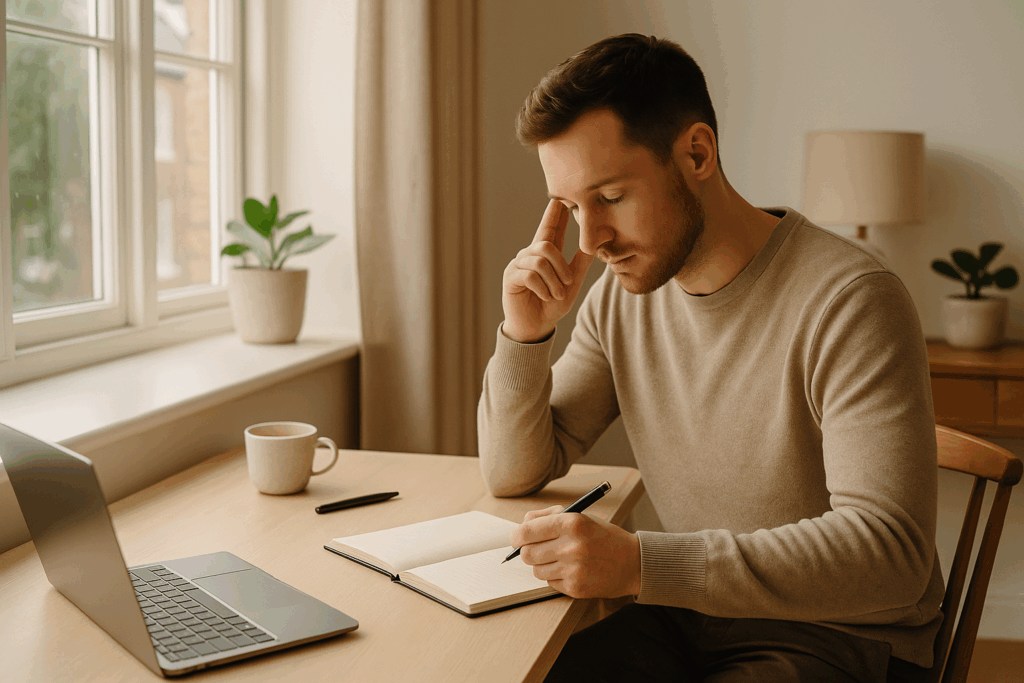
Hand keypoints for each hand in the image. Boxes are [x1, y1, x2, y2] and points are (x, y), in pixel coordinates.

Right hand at [501, 199, 595, 342]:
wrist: (537, 328)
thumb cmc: (553, 304)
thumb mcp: (573, 281)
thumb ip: (583, 260)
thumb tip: (600, 237)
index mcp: (545, 253)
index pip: (550, 227)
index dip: (554, 212)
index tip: (559, 196)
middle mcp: (529, 254)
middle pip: (546, 244)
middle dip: (561, 266)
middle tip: (566, 284)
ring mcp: (518, 265)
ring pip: (540, 261)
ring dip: (554, 282)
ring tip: (555, 295)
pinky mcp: (510, 277)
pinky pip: (530, 275)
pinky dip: (543, 289)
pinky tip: (544, 297)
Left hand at [510, 505, 640, 598]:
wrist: (632, 562)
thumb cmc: (603, 536)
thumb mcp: (579, 516)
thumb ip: (548, 516)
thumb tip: (522, 524)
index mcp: (571, 523)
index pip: (527, 531)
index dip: (516, 536)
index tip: (516, 539)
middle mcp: (572, 546)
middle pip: (527, 554)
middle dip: (527, 551)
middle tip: (537, 549)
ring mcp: (573, 569)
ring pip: (536, 570)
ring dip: (542, 564)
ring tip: (559, 558)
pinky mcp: (575, 587)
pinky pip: (549, 582)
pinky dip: (555, 576)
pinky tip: (570, 569)